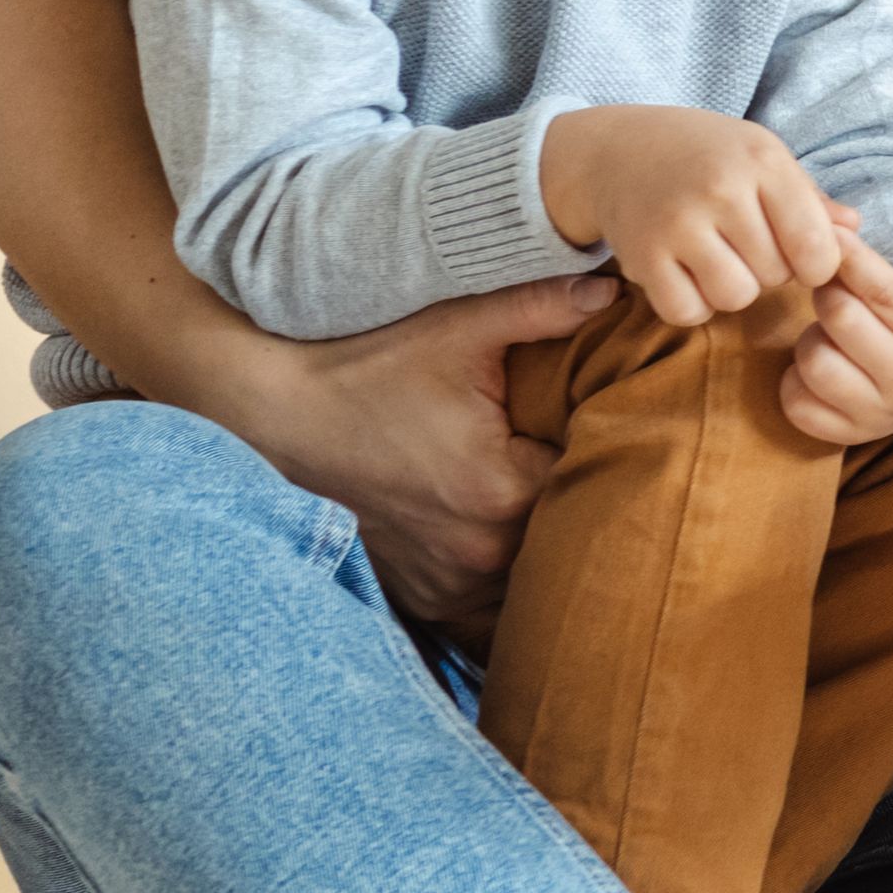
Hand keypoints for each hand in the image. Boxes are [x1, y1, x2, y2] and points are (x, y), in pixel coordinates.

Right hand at [174, 274, 622, 620]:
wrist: (279, 418)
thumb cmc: (370, 371)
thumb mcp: (456, 330)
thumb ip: (541, 309)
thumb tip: (614, 289)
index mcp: (501, 492)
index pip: (599, 480)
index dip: (612, 451)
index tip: (611, 427)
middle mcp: (480, 552)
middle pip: (571, 534)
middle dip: (586, 502)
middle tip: (586, 460)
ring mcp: (451, 583)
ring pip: (535, 576)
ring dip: (547, 546)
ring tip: (548, 500)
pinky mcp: (425, 596)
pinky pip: (491, 604)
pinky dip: (505, 575)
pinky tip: (505, 537)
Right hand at [541, 106, 844, 326]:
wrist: (619, 151)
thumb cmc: (709, 157)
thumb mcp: (763, 159)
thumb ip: (811, 200)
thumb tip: (854, 231)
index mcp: (763, 162)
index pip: (816, 245)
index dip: (817, 264)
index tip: (801, 255)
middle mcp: (721, 189)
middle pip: (776, 274)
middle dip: (770, 271)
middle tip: (746, 246)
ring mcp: (677, 224)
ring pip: (735, 297)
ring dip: (733, 290)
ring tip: (720, 259)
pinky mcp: (641, 255)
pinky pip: (687, 311)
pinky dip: (692, 304)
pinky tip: (687, 275)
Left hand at [784, 186, 892, 447]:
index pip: (880, 289)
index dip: (847, 256)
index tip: (833, 237)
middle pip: (840, 318)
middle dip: (829, 289)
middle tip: (834, 281)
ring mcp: (881, 413)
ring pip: (814, 360)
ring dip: (813, 333)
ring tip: (833, 325)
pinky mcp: (849, 434)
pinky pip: (797, 402)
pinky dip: (797, 378)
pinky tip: (824, 358)